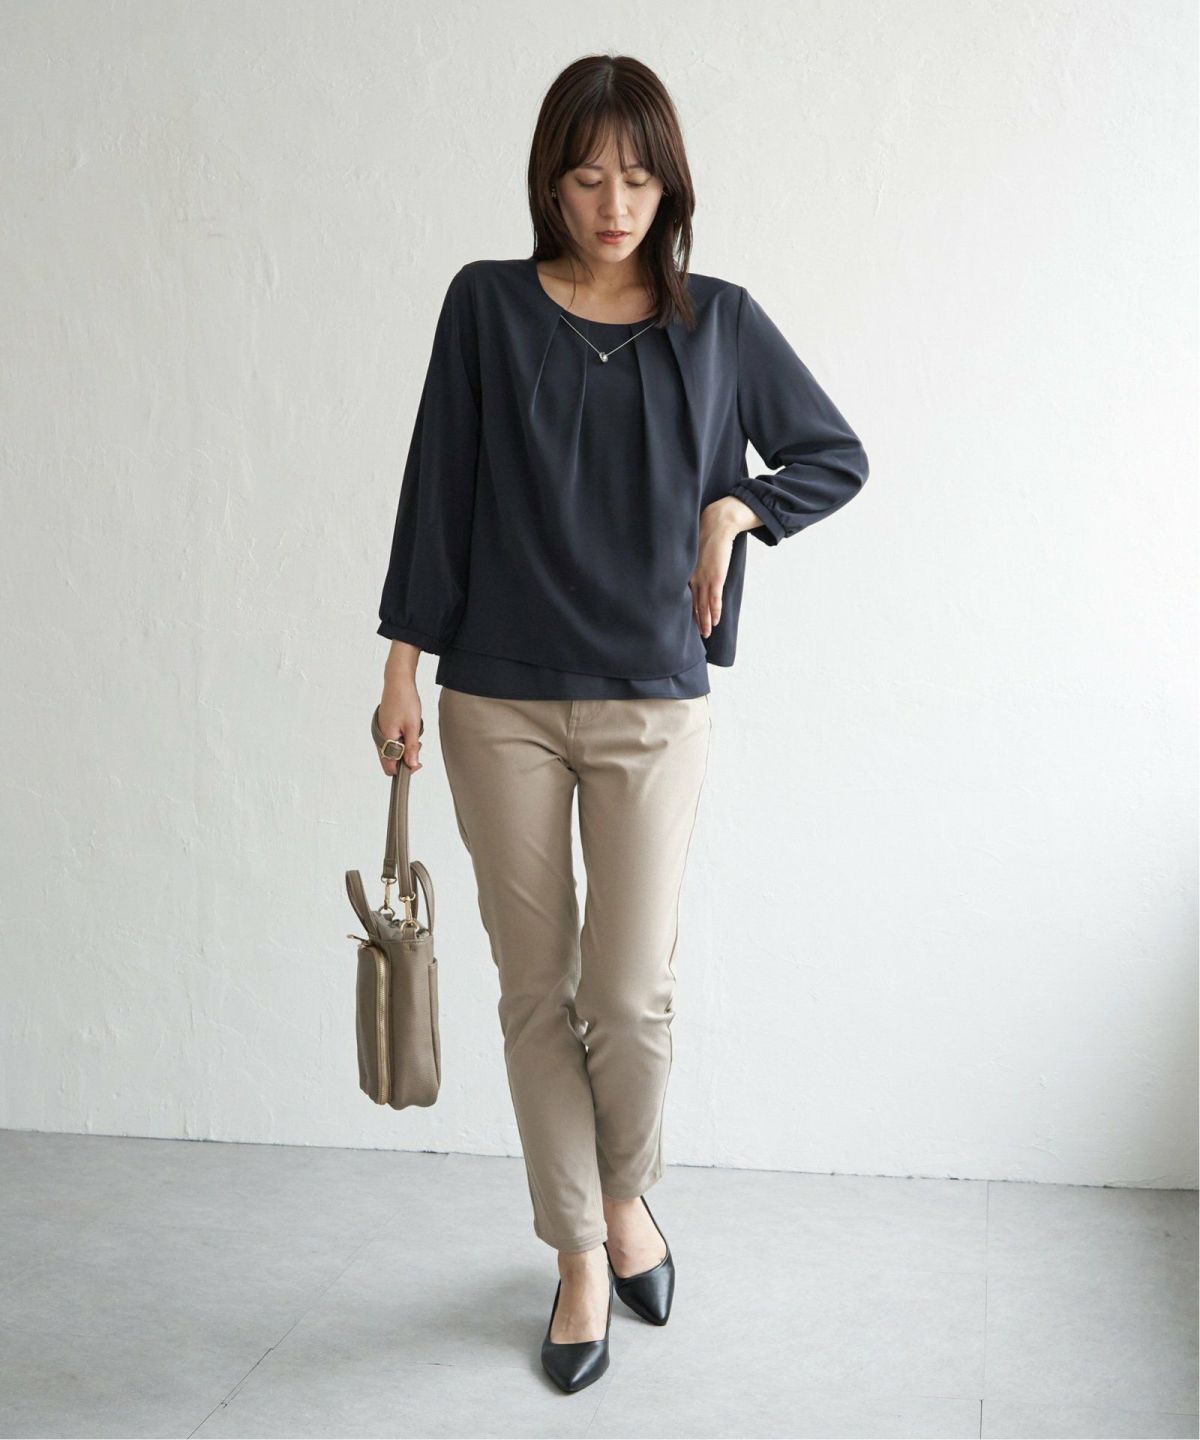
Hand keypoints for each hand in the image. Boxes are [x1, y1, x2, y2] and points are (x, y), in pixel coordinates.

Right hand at [377, 686, 423, 774]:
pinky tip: (408, 728)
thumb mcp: (413, 726)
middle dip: (405, 758)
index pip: (390, 768)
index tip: (417, 762)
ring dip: (404, 747)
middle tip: (417, 744)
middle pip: (391, 761)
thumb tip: (411, 765)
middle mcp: (379, 738)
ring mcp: (380, 732)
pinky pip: (392, 740)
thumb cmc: (404, 700)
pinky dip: (401, 739)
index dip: (405, 770)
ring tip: (413, 733)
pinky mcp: (384, 727)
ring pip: (392, 750)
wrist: (398, 682)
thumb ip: (411, 748)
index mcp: (385, 740)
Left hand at [689, 500, 743, 637]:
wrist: (717, 524)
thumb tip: (694, 565)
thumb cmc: (706, 533)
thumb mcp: (694, 549)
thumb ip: (692, 560)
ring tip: (705, 634)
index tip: (685, 619)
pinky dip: (715, 612)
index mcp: (686, 571)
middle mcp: (693, 577)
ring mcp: (704, 579)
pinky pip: (714, 600)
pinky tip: (714, 623)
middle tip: (695, 634)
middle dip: (695, 620)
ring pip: (703, 606)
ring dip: (705, 621)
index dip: (686, 609)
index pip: (685, 595)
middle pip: (693, 604)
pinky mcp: (716, 578)